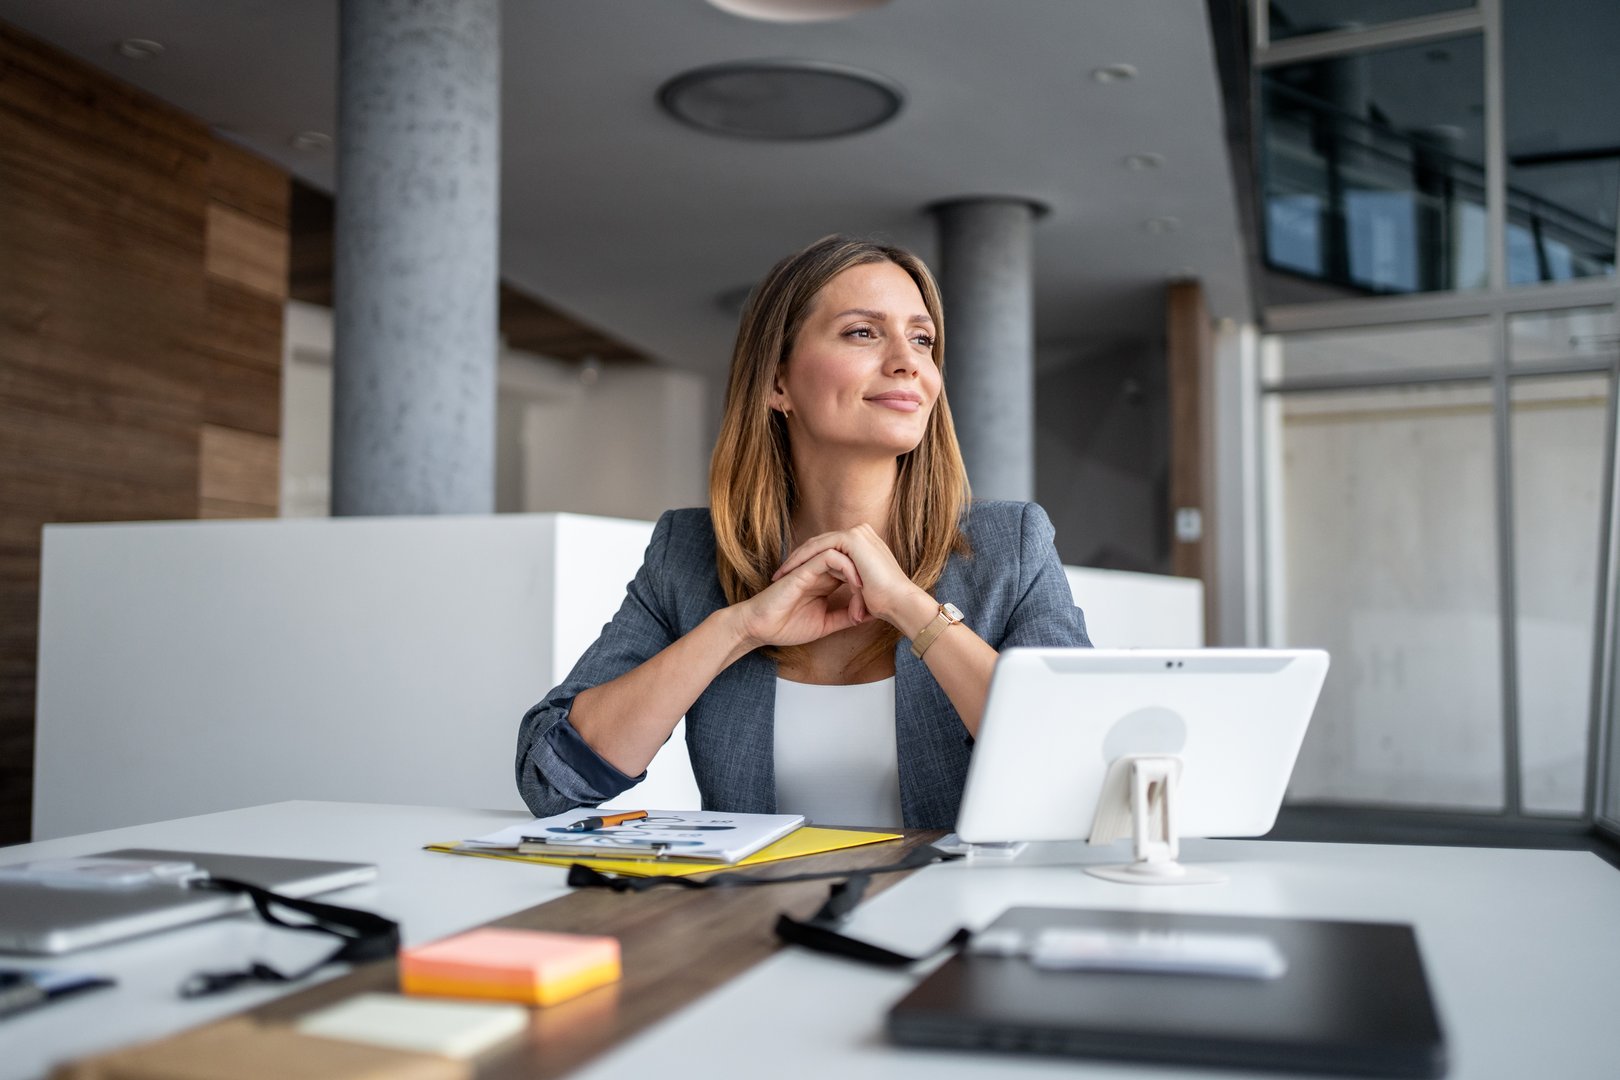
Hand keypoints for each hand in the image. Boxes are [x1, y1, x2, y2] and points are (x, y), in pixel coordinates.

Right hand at [734, 545, 864, 648]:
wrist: (761, 629)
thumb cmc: (787, 626)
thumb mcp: (826, 624)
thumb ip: (845, 617)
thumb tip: (870, 615)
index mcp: (826, 581)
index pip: (855, 572)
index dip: (870, 586)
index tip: (878, 608)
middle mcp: (820, 570)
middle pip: (853, 560)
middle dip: (869, 576)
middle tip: (877, 598)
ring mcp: (812, 567)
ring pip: (844, 554)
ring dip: (861, 570)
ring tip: (868, 591)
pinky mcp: (804, 569)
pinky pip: (830, 557)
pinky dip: (847, 567)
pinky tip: (856, 584)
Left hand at [770, 524, 933, 632]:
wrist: (900, 604)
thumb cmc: (886, 604)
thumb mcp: (864, 592)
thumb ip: (852, 587)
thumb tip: (848, 603)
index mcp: (863, 545)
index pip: (827, 550)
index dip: (807, 563)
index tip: (790, 579)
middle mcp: (860, 535)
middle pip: (819, 544)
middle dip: (798, 560)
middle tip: (779, 575)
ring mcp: (857, 534)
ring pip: (816, 544)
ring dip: (796, 559)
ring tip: (780, 575)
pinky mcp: (852, 539)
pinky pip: (819, 547)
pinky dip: (804, 559)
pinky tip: (791, 572)